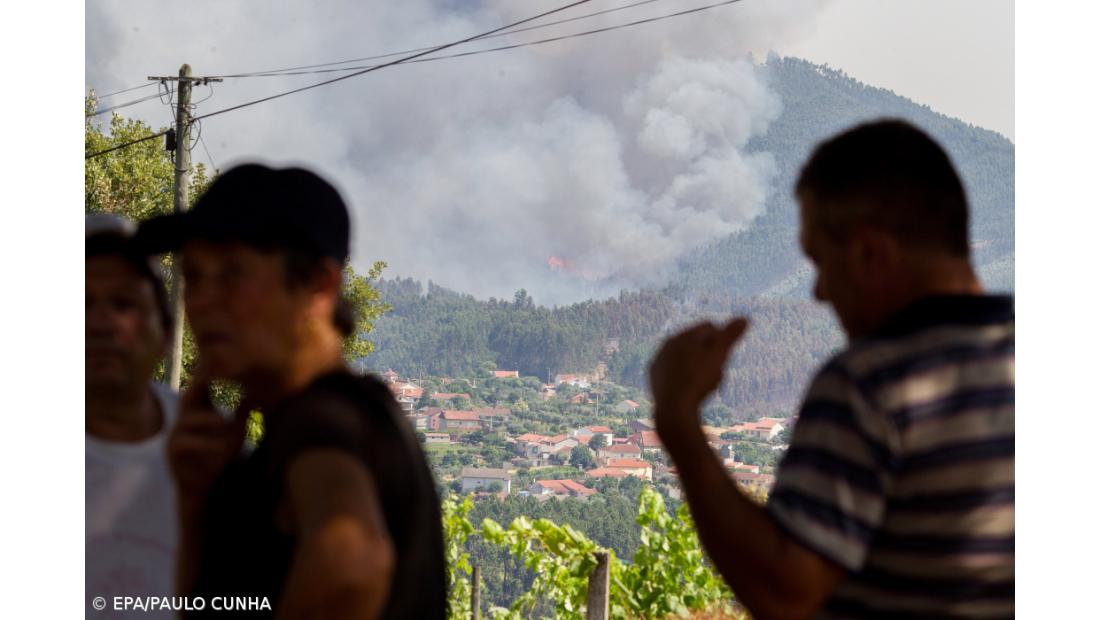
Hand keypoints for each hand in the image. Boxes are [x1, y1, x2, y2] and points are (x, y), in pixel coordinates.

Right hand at [167, 363, 246, 506]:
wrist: (205, 485)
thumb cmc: (220, 454)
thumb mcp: (235, 431)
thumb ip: (243, 412)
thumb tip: (263, 390)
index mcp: (198, 410)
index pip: (202, 386)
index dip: (212, 374)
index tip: (226, 362)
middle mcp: (184, 418)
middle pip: (189, 396)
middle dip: (202, 385)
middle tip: (219, 379)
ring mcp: (176, 434)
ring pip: (189, 420)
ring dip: (210, 420)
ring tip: (227, 423)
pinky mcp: (173, 452)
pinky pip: (186, 443)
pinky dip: (205, 444)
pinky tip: (222, 447)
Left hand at [649, 318, 747, 439]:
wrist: (674, 406)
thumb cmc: (699, 378)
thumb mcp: (719, 355)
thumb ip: (731, 335)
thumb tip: (745, 318)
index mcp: (683, 334)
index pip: (709, 327)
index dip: (721, 339)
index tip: (724, 356)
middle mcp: (668, 343)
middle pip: (696, 342)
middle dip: (708, 351)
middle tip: (716, 371)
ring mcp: (659, 359)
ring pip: (684, 356)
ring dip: (696, 364)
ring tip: (705, 382)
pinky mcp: (654, 376)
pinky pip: (673, 372)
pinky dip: (683, 376)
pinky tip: (689, 388)